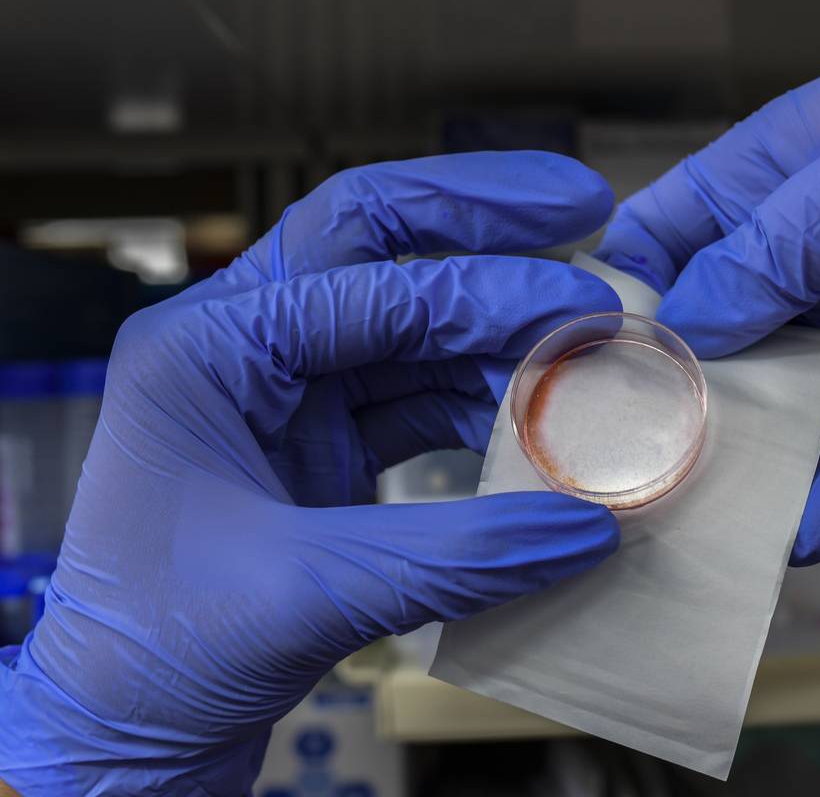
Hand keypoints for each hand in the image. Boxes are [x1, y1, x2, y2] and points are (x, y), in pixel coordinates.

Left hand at [0, 152, 621, 795]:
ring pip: (408, 320)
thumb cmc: (162, 653)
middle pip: (375, 242)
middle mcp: (243, 348)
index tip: (583, 296)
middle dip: (479, 217)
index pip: (367, 281)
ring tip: (584, 342)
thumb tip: (584, 525)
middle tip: (582, 202)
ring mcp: (285, 392)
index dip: (488, 288)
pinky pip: (415, 392)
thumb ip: (459, 555)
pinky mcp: (320, 440)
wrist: (127, 724)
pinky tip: (540, 412)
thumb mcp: (310, 592)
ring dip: (497, 328)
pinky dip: (482, 398)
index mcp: (205, 351)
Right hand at [597, 50, 819, 563]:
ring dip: (742, 451)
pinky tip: (798, 536)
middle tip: (623, 457)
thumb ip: (772, 248)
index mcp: (786, 166)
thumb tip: (682, 328)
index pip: (674, 224)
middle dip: (671, 385)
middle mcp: (809, 245)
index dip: (626, 285)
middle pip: (711, 321)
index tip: (581, 357)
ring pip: (776, 393)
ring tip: (696, 514)